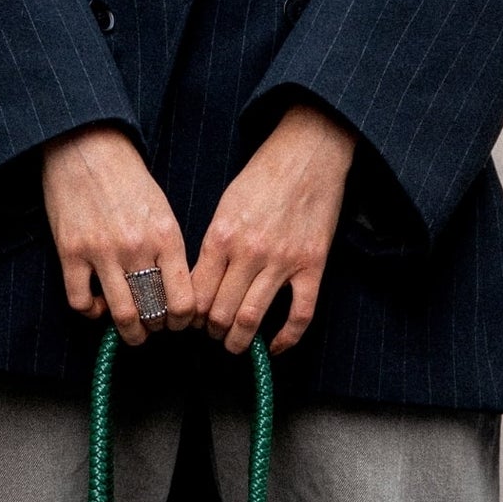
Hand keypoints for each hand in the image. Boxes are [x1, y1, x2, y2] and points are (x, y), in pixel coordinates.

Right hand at [42, 126, 194, 344]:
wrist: (87, 147)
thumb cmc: (128, 179)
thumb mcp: (162, 210)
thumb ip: (168, 249)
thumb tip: (175, 290)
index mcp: (165, 236)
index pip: (183, 298)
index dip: (183, 320)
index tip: (178, 322)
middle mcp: (136, 247)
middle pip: (153, 311)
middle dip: (157, 328)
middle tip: (155, 328)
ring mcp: (101, 251)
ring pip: (121, 313)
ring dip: (130, 331)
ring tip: (132, 331)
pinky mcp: (70, 252)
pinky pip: (81, 301)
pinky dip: (91, 313)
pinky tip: (98, 307)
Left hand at [192, 102, 354, 354]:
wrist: (307, 154)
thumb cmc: (263, 177)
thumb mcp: (225, 205)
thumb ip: (213, 245)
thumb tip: (199, 285)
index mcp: (221, 236)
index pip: (196, 293)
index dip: (190, 315)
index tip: (191, 322)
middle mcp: (249, 252)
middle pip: (220, 311)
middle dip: (212, 331)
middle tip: (213, 334)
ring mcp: (283, 261)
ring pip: (251, 318)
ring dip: (238, 340)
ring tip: (234, 344)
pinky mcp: (312, 265)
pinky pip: (300, 314)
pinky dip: (286, 338)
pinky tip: (274, 347)